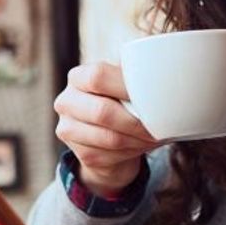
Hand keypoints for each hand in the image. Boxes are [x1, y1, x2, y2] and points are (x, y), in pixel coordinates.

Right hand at [54, 62, 161, 195]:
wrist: (109, 138)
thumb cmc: (122, 102)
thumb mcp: (125, 83)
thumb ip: (133, 75)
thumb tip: (157, 69)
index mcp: (77, 78)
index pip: (98, 77)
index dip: (127, 87)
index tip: (152, 95)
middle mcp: (66, 102)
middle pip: (102, 112)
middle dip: (136, 121)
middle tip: (159, 124)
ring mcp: (69, 130)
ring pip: (110, 138)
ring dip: (139, 139)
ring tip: (155, 134)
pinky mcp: (80, 154)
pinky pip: (112, 155)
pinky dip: (134, 151)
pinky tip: (142, 144)